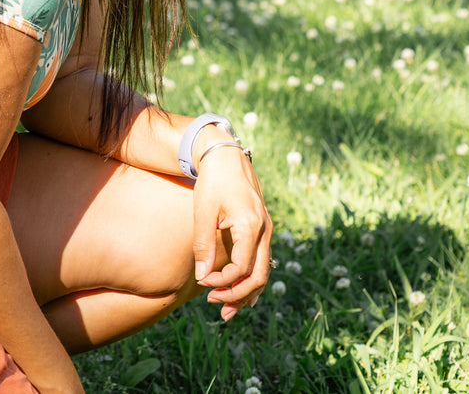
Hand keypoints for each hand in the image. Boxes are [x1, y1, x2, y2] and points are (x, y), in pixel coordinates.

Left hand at [190, 144, 273, 321]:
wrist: (227, 157)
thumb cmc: (213, 181)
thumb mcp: (203, 211)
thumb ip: (204, 244)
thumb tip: (202, 276)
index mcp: (251, 225)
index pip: (241, 268)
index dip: (222, 281)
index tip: (202, 282)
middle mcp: (265, 230)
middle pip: (258, 276)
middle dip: (237, 294)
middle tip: (215, 305)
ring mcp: (267, 230)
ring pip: (263, 271)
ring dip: (246, 292)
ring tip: (227, 311)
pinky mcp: (263, 229)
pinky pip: (262, 261)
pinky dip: (252, 279)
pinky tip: (242, 294)